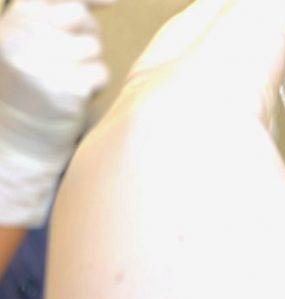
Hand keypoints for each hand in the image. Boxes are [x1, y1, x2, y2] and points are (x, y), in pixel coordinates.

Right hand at [0, 0, 110, 226]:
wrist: (16, 139)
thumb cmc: (29, 88)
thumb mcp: (30, 43)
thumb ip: (56, 16)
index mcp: (10, 22)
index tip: (113, 2)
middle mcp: (20, 36)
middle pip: (78, 16)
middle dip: (83, 34)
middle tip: (67, 60)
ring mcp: (40, 60)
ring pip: (92, 47)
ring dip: (87, 64)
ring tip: (61, 83)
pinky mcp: (64, 86)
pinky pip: (99, 73)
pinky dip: (93, 86)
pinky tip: (69, 99)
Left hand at [13, 1, 284, 298]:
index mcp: (195, 118)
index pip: (255, 19)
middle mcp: (125, 141)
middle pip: (186, 41)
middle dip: (237, 14)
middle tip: (276, 10)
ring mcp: (88, 196)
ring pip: (149, 101)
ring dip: (200, 76)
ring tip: (246, 75)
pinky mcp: (79, 251)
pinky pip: (132, 161)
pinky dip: (175, 140)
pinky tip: (210, 171)